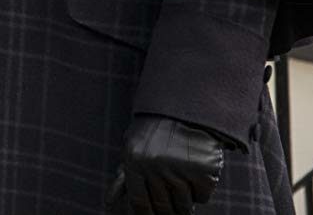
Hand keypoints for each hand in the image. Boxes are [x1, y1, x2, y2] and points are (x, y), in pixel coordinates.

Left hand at [105, 116, 223, 214]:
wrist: (186, 108)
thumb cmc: (155, 131)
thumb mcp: (134, 147)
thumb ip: (124, 175)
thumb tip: (109, 203)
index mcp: (134, 161)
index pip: (139, 202)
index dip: (147, 214)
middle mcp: (155, 166)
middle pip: (163, 207)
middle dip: (168, 211)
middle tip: (172, 208)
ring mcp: (179, 169)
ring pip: (184, 206)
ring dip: (185, 202)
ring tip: (184, 187)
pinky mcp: (203, 171)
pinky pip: (202, 196)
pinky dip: (201, 192)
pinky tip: (197, 175)